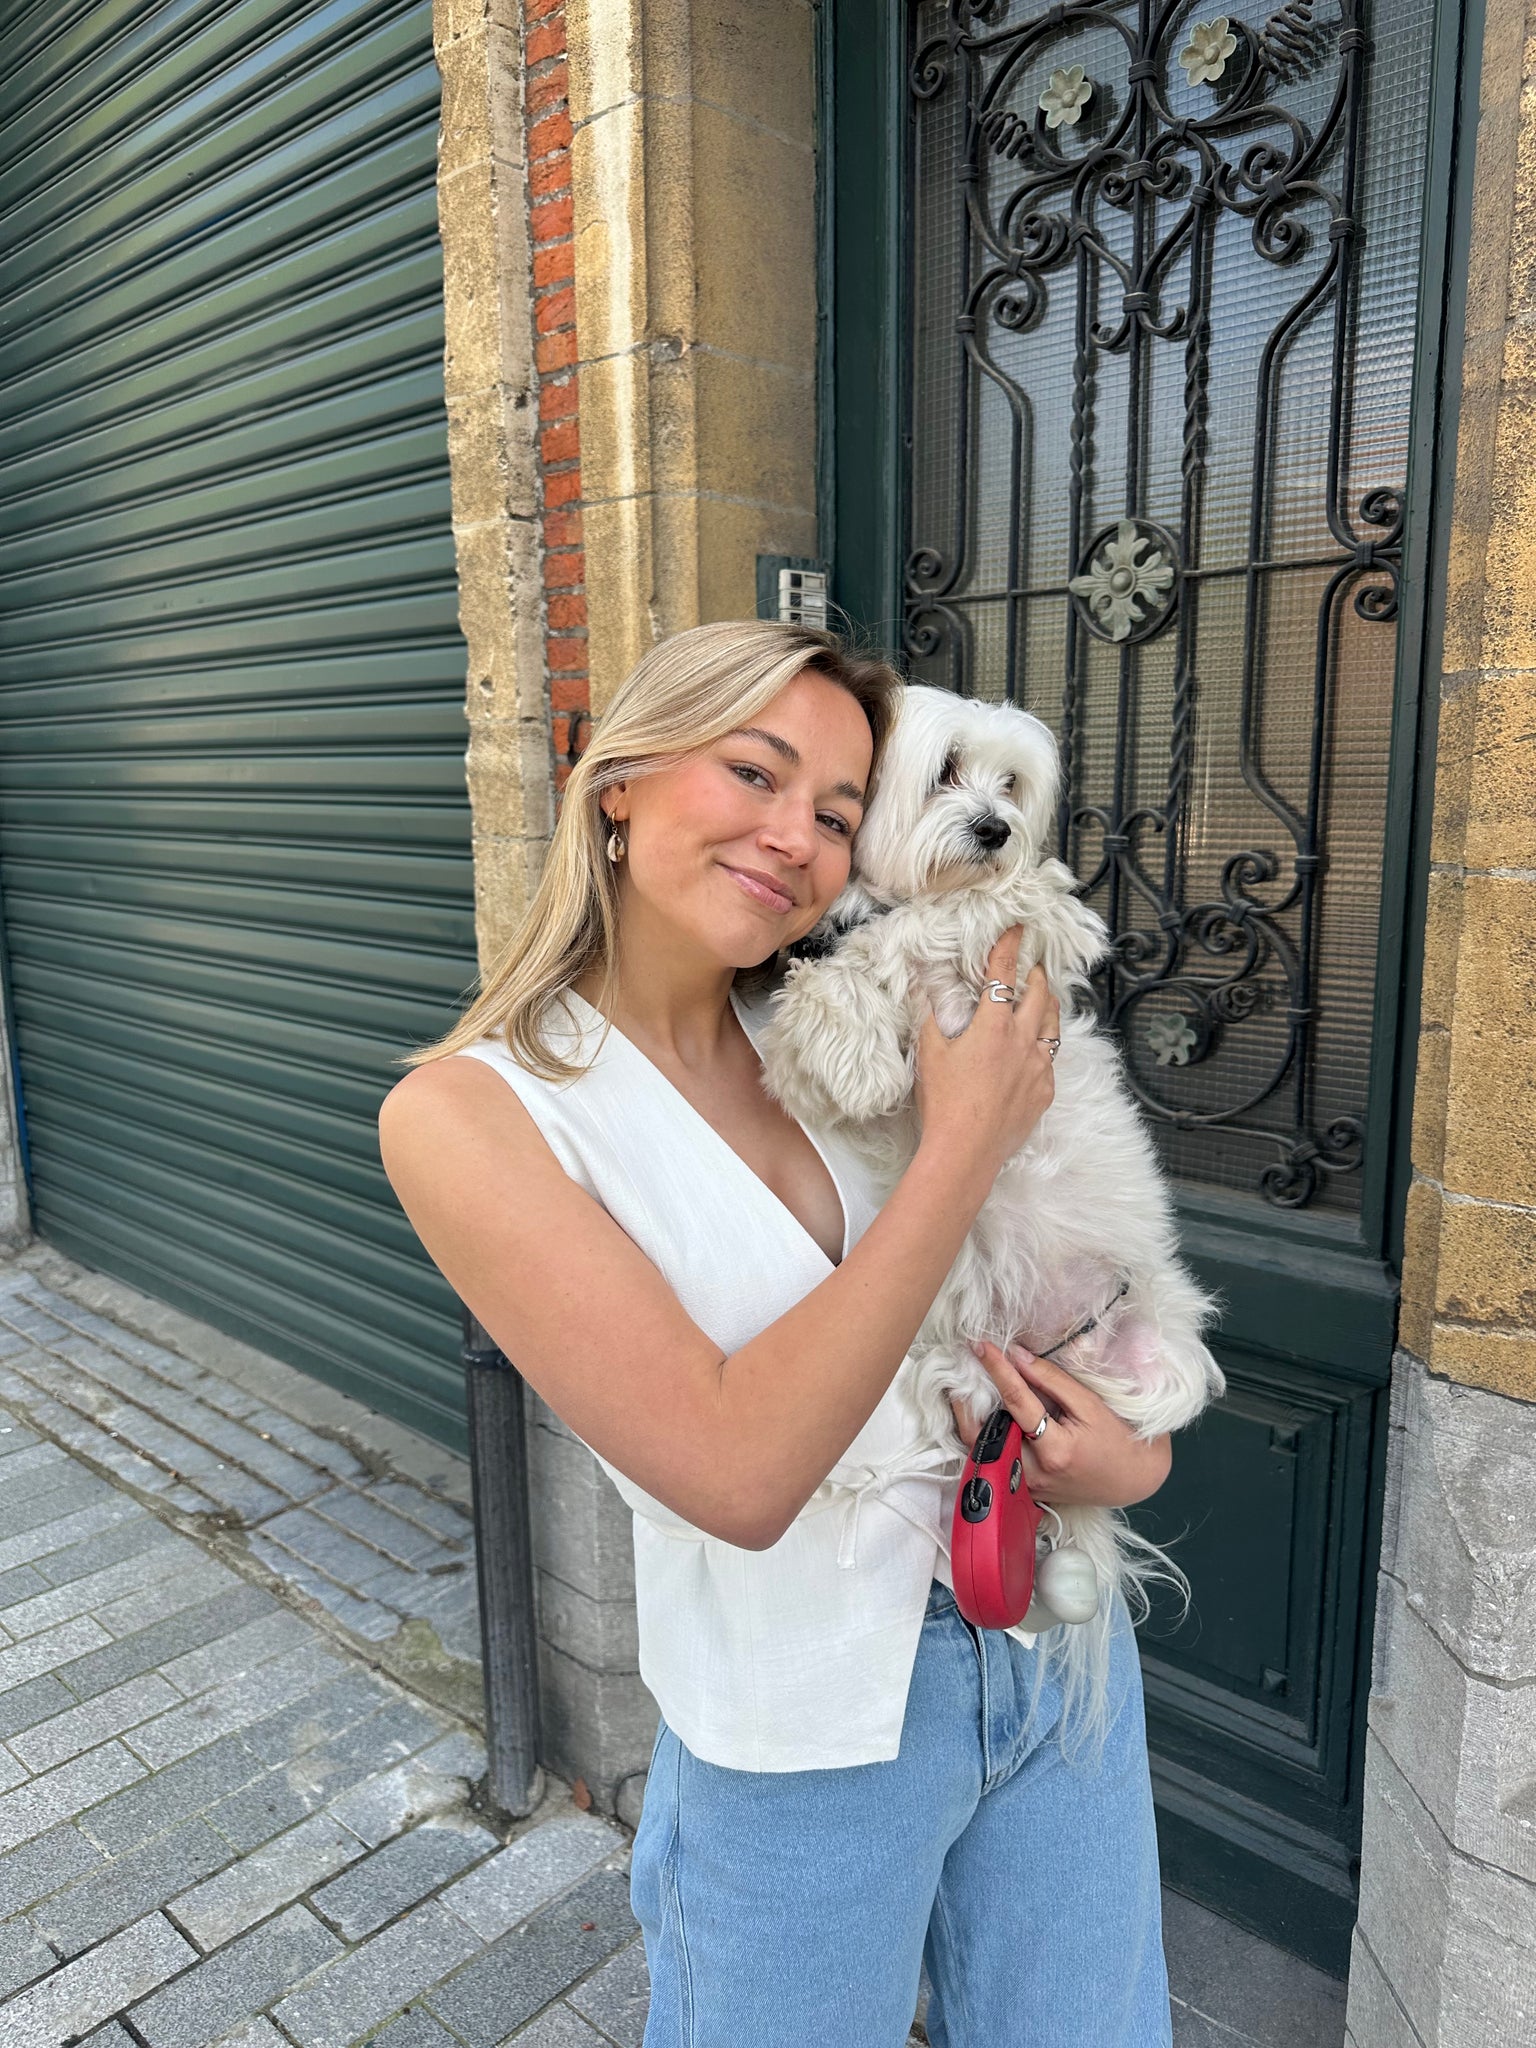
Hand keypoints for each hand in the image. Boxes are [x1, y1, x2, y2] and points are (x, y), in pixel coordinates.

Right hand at [913, 926, 1059, 1173]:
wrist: (966, 1150)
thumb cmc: (943, 1101)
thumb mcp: (929, 1052)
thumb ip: (930, 1013)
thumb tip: (923, 982)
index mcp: (994, 1026)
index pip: (1003, 975)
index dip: (1010, 948)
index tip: (1017, 930)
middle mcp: (1023, 1041)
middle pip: (1040, 996)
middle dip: (1038, 975)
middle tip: (1034, 966)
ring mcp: (1039, 1068)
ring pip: (1053, 1026)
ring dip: (1048, 1006)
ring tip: (1044, 998)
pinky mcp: (1044, 1092)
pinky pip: (1050, 1061)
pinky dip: (1044, 1046)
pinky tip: (1036, 1050)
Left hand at [949, 1340, 1171, 1509]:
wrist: (1133, 1479)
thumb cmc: (1119, 1439)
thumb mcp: (1090, 1405)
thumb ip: (1052, 1381)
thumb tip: (1016, 1356)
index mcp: (1055, 1450)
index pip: (1016, 1401)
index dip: (997, 1370)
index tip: (980, 1345)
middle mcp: (1035, 1472)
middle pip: (983, 1437)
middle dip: (964, 1405)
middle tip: (959, 1374)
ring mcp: (1028, 1486)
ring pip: (983, 1452)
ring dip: (971, 1420)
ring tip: (967, 1389)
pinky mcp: (1026, 1491)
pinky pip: (995, 1461)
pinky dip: (985, 1436)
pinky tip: (984, 1414)